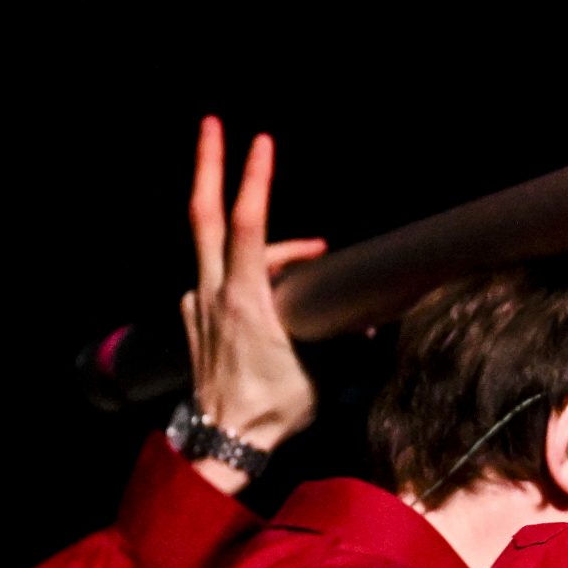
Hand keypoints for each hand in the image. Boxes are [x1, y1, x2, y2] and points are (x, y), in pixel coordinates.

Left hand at [180, 117, 326, 488]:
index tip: (262, 141)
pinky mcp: (195, 317)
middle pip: (204, 214)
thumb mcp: (319, 374)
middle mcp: (212, 293)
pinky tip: (276, 292)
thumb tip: (373, 324)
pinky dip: (248, 270)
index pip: (246, 225)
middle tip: (213, 124)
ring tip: (308, 252)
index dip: (254, 179)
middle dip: (209, 164)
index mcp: (244, 301)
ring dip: (253, 230)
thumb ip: (343, 342)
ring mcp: (198, 304)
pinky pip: (221, 277)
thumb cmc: (275, 411)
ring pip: (220, 247)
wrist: (222, 443)